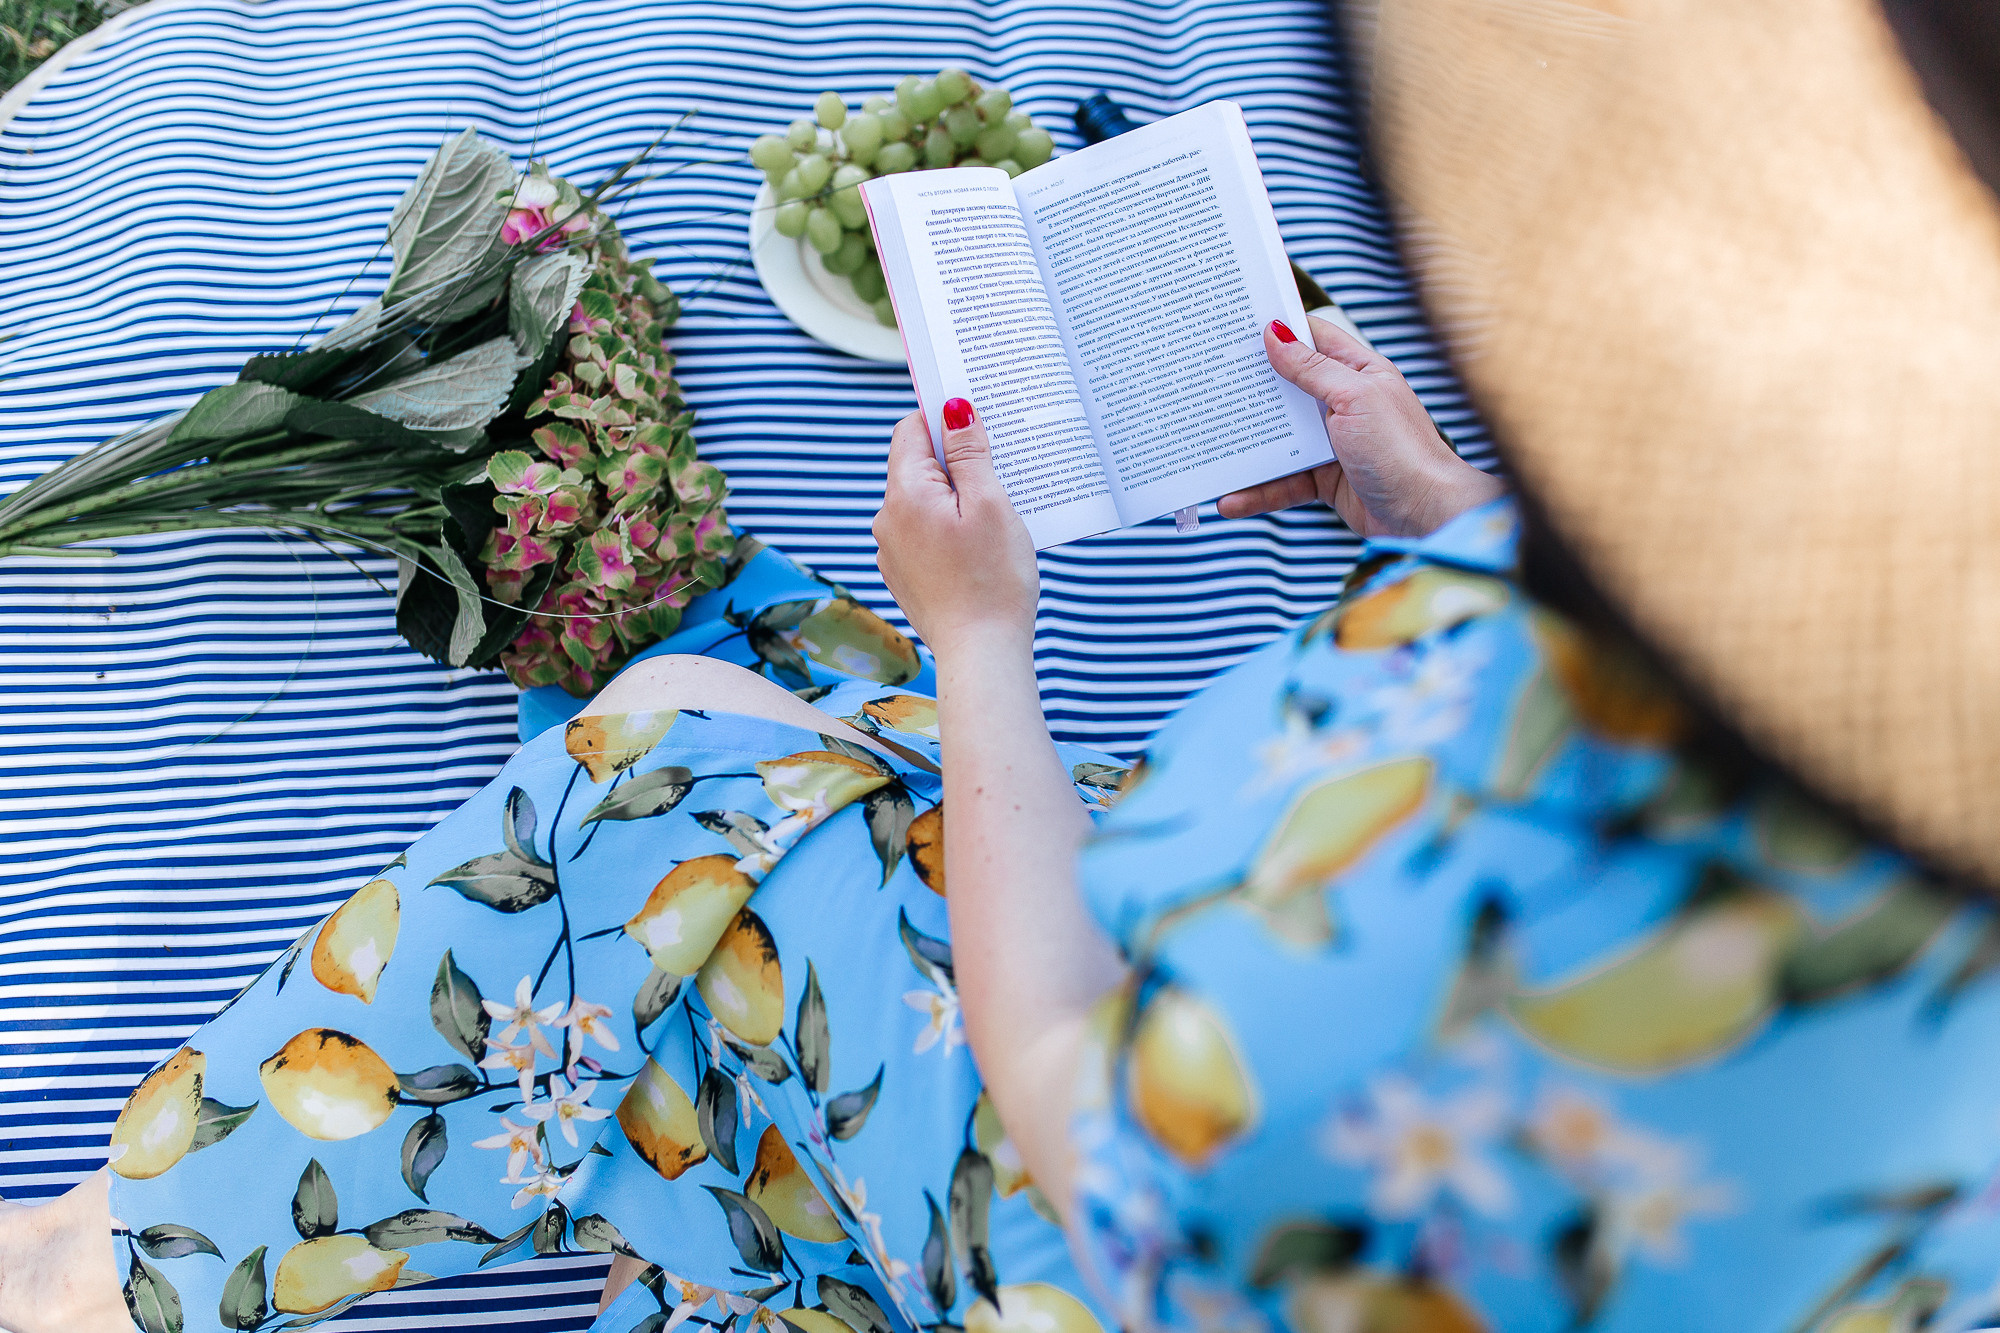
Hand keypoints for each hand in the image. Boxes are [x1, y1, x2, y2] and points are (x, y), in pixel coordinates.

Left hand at [873, 398, 1038, 658]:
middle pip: (917, 466)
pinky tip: (979, 546)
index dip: (941, 418)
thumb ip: (969, 452)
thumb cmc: (993, 579)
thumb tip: (953, 409)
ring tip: (995, 514)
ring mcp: (892, 550)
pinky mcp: (905, 575)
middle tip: (999, 468)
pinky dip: (949, 529)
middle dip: (955, 461)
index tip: (976, 421)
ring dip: (955, 497)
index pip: (910, 430)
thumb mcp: (990, 504)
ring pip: (923, 502)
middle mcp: (888, 519)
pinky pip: (925, 534)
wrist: (981, 654)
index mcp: (905, 493)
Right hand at [1219, 316, 1505, 536]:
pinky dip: (1258, 491)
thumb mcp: (1355, 397)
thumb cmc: (1402, 450)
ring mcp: (1333, 443)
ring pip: (1278, 439)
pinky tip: (1230, 499)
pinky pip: (1282, 482)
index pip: (1312, 338)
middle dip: (1249, 389)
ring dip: (1246, 448)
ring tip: (1208, 448)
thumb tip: (1275, 333)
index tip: (1236, 324)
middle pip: (1287, 388)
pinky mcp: (1325, 480)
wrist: (1427, 518)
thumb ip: (1312, 369)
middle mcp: (1344, 404)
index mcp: (1359, 372)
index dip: (1278, 328)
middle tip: (1208, 380)